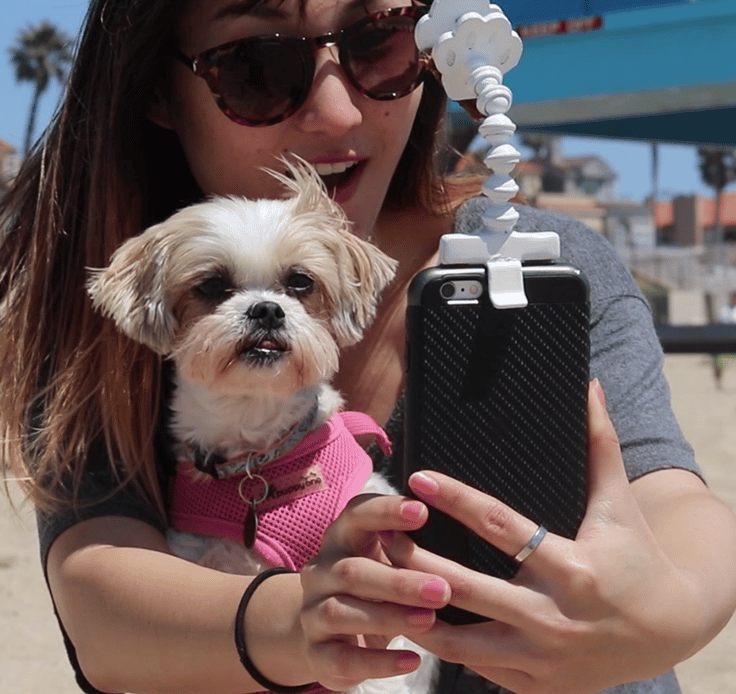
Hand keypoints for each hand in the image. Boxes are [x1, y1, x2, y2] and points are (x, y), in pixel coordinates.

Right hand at [295, 492, 449, 690]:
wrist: (328, 634)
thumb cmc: (372, 590)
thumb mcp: (386, 562)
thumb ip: (408, 549)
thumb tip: (460, 532)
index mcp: (340, 540)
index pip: (355, 515)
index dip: (385, 512)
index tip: (423, 511)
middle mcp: (320, 572)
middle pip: (350, 571)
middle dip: (397, 580)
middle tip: (442, 589)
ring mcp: (311, 613)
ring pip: (340, 613)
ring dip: (387, 617)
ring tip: (429, 621)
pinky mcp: (316, 654)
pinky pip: (342, 658)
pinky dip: (378, 661)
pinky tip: (412, 661)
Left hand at [387, 380, 703, 693]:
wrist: (672, 633)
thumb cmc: (638, 558)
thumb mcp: (620, 505)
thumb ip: (599, 446)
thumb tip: (589, 387)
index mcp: (573, 567)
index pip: (501, 526)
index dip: (455, 499)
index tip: (416, 476)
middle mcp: (556, 616)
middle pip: (466, 586)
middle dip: (415, 562)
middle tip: (380, 534)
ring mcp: (545, 657)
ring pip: (460, 641)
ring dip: (415, 613)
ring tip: (382, 581)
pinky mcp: (538, 685)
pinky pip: (477, 668)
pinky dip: (443, 648)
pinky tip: (411, 622)